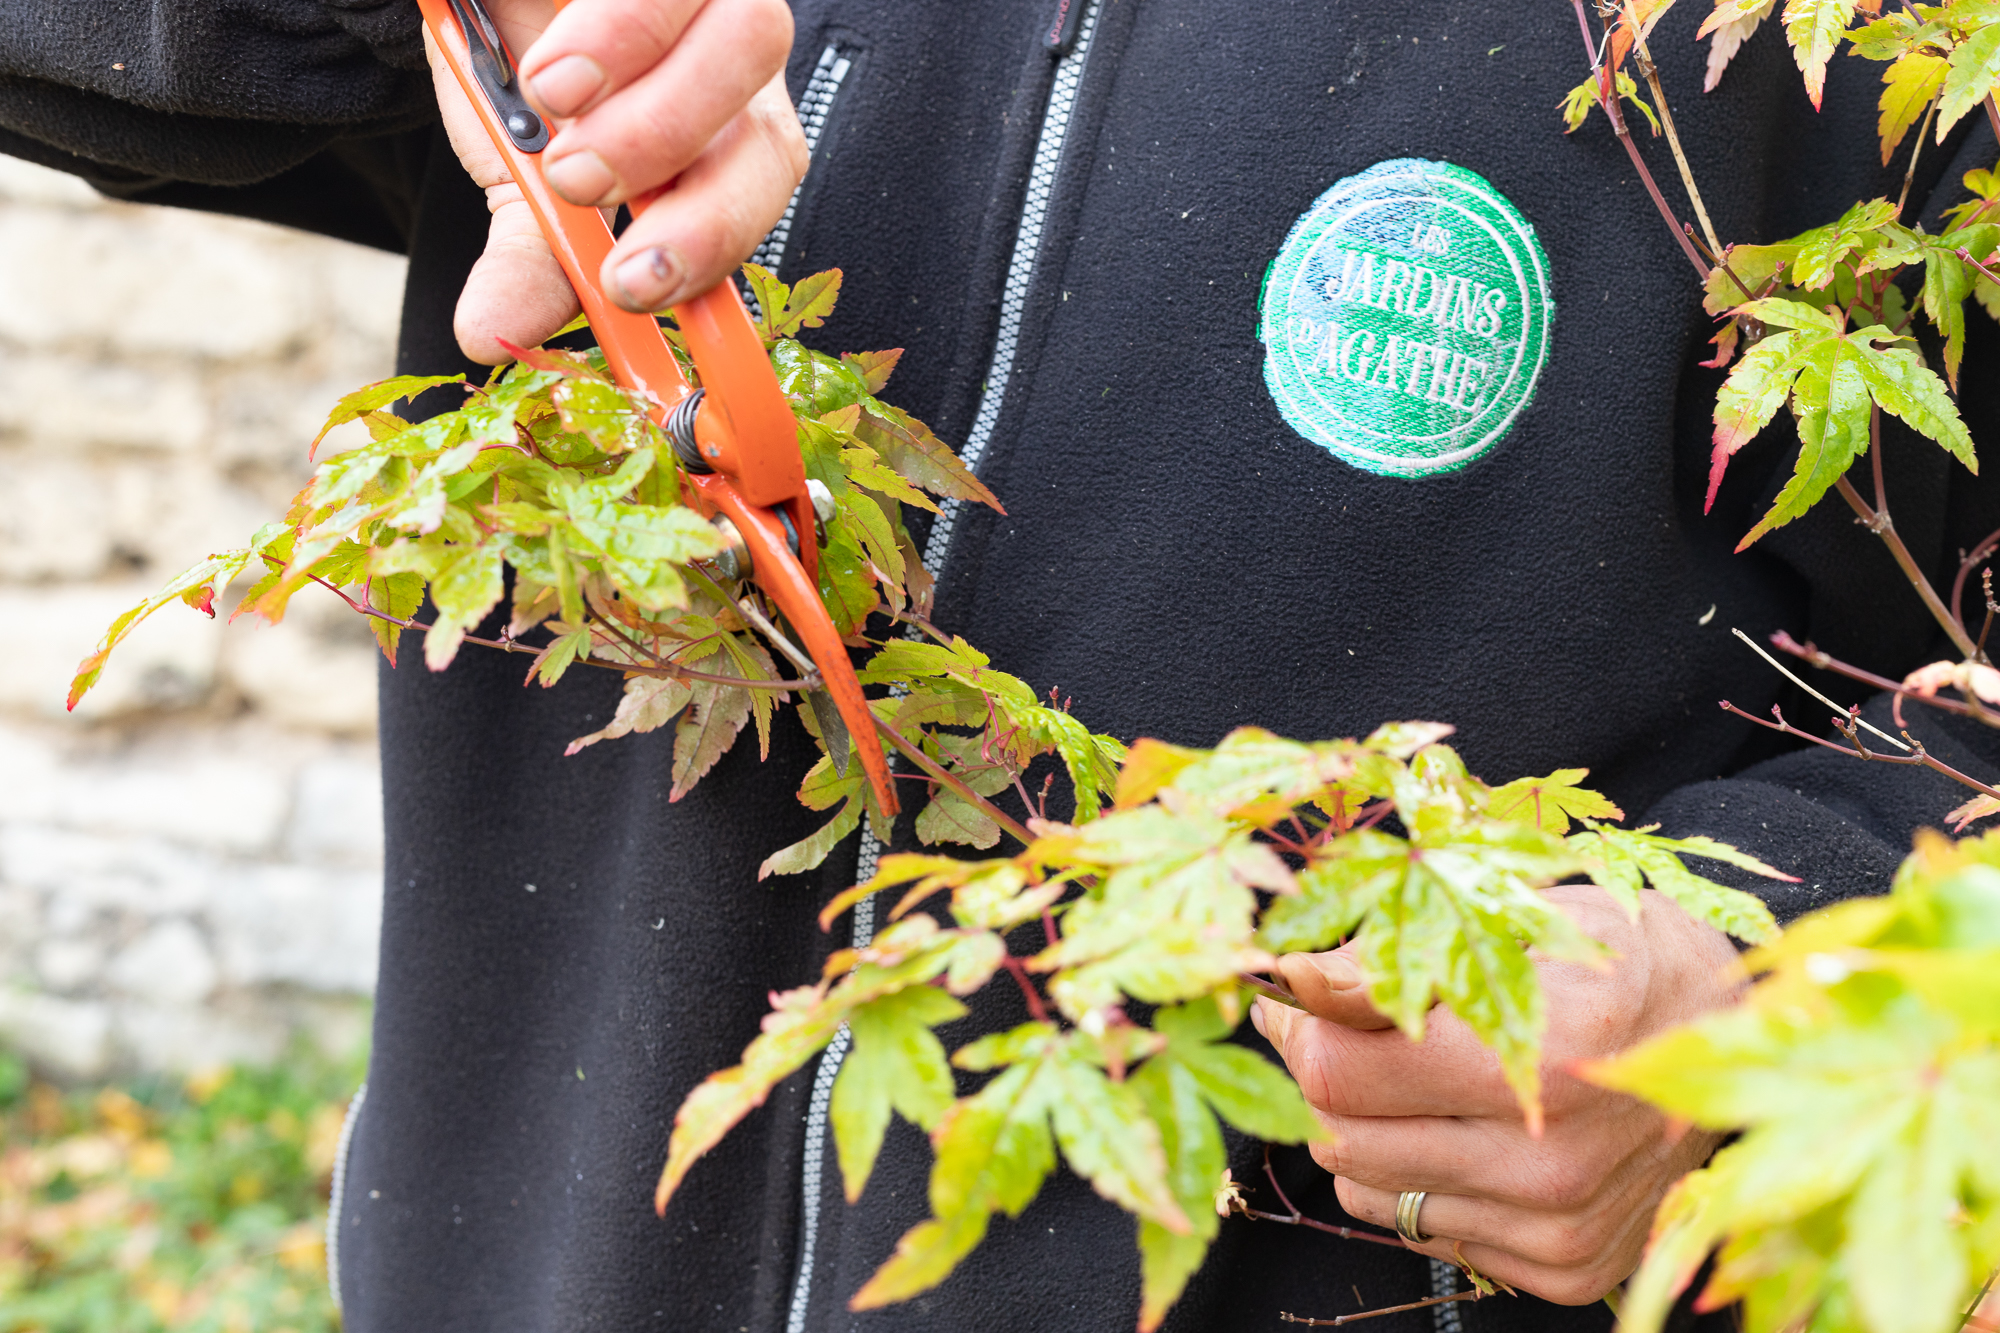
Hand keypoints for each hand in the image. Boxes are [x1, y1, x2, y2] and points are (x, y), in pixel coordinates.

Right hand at [423, 0, 805, 362]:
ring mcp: (716, 0)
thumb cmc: (522, 81)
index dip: (710, 249)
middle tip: (578, 189)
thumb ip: (528, 257)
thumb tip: (489, 333)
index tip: (632, 288)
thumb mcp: (522, 179)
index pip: (757, 204)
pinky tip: (558, 60)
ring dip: (652, 92)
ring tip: (552, 100)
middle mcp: (742, 73)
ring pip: (751, 35)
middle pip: (773, 135)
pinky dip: (621, 26)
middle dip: (686, 190)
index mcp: (722, 145)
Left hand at [1251, 885, 1741, 1304]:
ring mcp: (1563, 1226)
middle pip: (1341, 1138)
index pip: (1338, 1072)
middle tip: (1343, 1028)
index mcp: (1541, 1054)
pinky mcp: (1571, 1270)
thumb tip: (1291, 977)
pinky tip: (1472, 1128)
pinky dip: (1425, 1179)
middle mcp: (1555, 1161)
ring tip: (1419, 1078)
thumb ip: (1393, 959)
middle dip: (1323, 1075)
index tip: (1291, 993)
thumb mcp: (1508, 918)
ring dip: (1368, 1131)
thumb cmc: (1613, 952)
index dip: (1295, 1025)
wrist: (1734, 1028)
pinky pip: (1429, 1231)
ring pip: (1370, 1193)